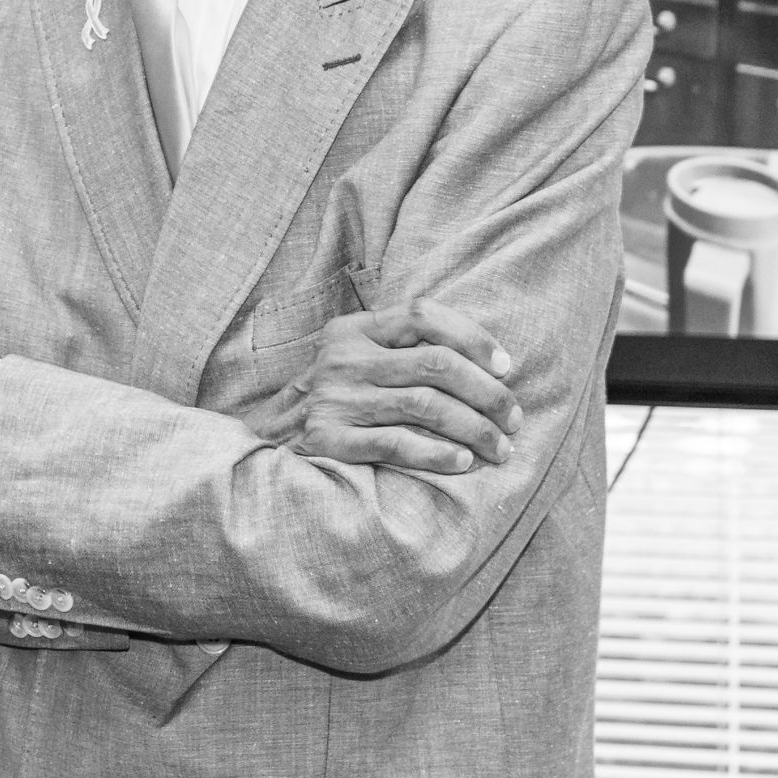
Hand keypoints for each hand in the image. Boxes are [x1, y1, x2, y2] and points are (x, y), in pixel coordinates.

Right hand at [238, 298, 522, 473]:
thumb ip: (401, 350)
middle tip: (512, 419)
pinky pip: (396, 443)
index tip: (505, 367)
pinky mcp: (329, 440)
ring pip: (425, 405)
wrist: (265, 444)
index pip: (423, 314)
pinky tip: (462, 463)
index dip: (473, 338)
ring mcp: (334, 399)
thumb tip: (485, 362)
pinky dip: (437, 453)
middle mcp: (343, 359)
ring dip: (474, 429)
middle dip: (487, 393)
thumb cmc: (331, 401)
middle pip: (435, 364)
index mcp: (352, 330)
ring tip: (499, 449)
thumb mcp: (354, 359)